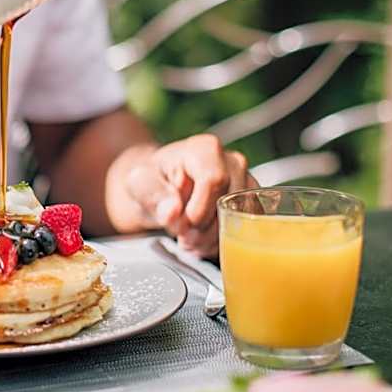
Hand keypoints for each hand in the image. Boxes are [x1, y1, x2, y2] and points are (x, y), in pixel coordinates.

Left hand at [124, 134, 257, 257]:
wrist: (159, 187)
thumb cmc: (152, 180)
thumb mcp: (139, 184)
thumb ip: (153, 195)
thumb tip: (172, 211)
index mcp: (204, 149)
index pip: (213, 181)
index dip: (197, 210)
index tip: (180, 225)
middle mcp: (231, 162)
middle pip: (230, 203)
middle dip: (204, 230)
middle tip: (182, 237)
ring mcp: (245, 183)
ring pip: (242, 220)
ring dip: (213, 239)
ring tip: (189, 240)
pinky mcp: (251, 203)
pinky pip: (247, 230)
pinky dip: (223, 242)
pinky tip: (203, 241)